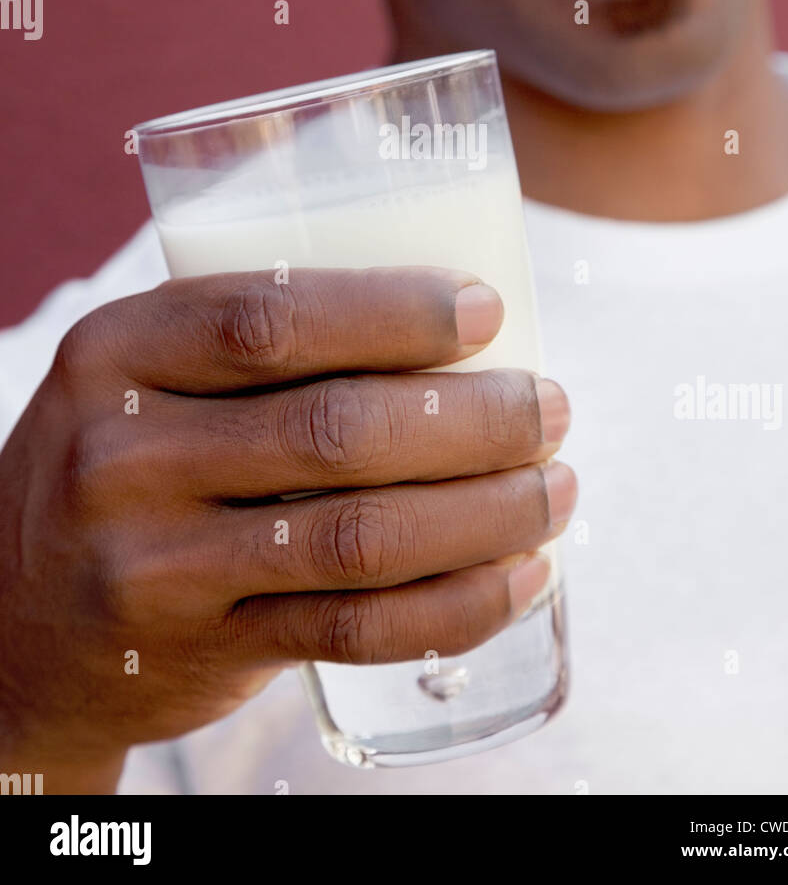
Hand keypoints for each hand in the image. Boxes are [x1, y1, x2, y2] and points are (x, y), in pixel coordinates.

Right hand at [0, 267, 575, 791]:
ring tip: (558, 487)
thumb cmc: (122, 457)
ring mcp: (156, 565)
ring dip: (486, 513)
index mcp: (117, 351)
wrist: (13, 615)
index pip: (266, 317)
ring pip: (357, 538)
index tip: (489, 309)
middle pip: (332, 429)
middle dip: (471, 419)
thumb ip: (250, 344)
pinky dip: (455, 605)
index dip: (393, 311)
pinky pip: (352, 632)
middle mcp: (123, 454)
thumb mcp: (142, 375)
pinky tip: (521, 575)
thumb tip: (453, 316)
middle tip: (548, 406)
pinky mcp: (199, 652)